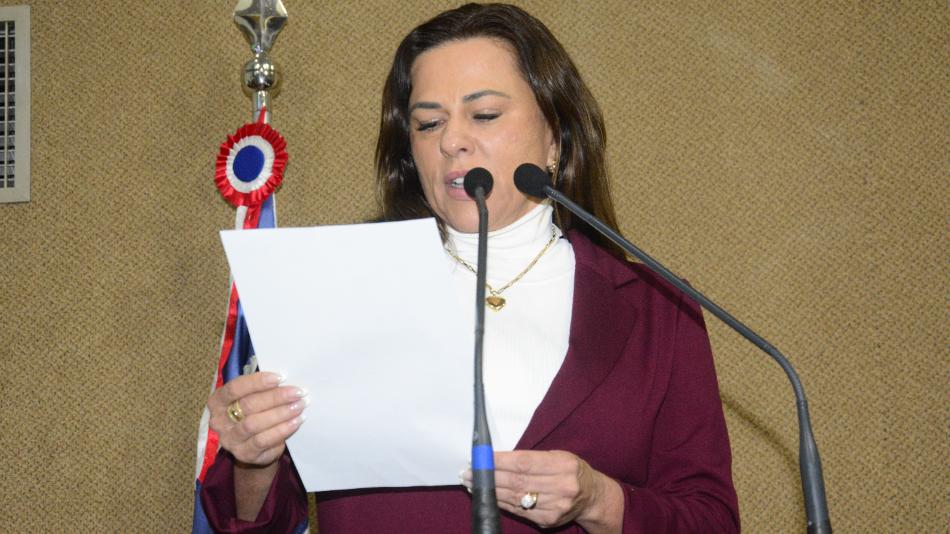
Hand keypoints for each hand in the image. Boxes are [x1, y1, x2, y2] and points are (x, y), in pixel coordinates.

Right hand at [206, 371, 307, 466]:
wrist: (256, 445)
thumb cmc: (254, 412)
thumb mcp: (253, 397)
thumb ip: (262, 388)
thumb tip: (285, 380)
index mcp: (217, 401)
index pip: (235, 388)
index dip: (257, 382)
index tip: (280, 377)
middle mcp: (219, 421)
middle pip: (248, 405)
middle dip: (275, 397)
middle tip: (297, 393)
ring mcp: (230, 440)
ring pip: (255, 424)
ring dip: (280, 413)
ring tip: (299, 406)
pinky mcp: (244, 454)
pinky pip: (263, 441)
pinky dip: (282, 430)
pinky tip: (295, 422)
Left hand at [462, 450, 623, 532]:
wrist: (592, 496)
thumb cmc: (571, 470)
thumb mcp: (559, 456)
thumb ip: (533, 458)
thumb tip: (498, 458)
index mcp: (563, 465)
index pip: (524, 462)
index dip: (500, 461)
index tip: (480, 458)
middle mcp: (561, 486)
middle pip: (517, 481)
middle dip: (489, 476)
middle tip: (468, 471)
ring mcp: (555, 506)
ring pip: (515, 497)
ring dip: (490, 490)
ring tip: (472, 483)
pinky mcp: (548, 520)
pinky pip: (519, 510)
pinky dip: (501, 502)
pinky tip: (489, 496)